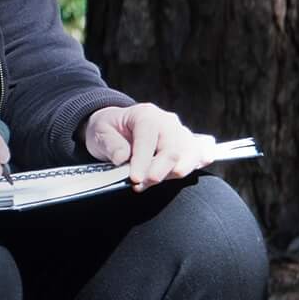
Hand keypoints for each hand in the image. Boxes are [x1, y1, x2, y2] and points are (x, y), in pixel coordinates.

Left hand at [81, 103, 217, 189]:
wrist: (117, 125)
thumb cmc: (110, 129)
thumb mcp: (100, 132)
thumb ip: (111, 144)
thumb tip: (122, 158)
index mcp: (145, 115)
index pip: (148, 139)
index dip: (142, 161)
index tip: (135, 179)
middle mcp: (167, 122)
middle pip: (172, 149)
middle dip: (158, 172)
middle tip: (141, 185)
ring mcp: (179, 133)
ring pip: (188, 155)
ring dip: (171, 174)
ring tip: (151, 182)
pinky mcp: (186, 144)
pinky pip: (198, 153)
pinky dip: (198, 161)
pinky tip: (196, 165)